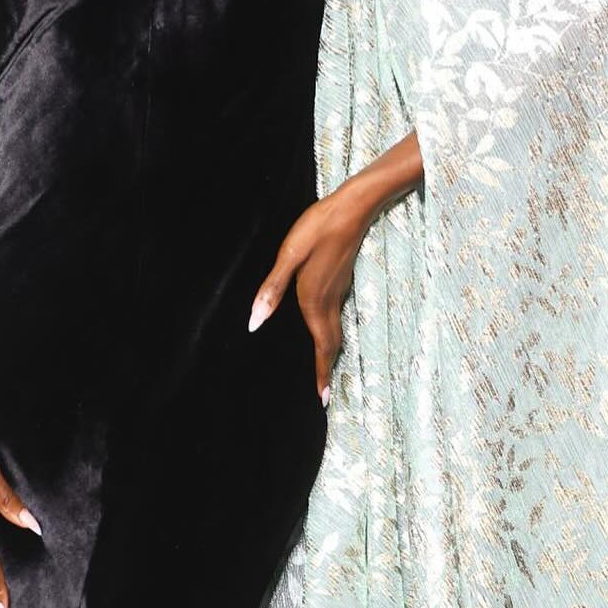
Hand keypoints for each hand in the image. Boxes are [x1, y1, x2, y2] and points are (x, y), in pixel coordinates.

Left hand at [248, 185, 371, 405]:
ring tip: (325, 370)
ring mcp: (339, 290)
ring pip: (336, 331)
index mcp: (314, 299)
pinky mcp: (342, 280)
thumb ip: (271, 290)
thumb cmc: (317, 228)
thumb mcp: (289, 256)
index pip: (320, 345)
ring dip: (331, 353)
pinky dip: (333, 334)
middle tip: (326, 394)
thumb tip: (255, 322)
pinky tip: (326, 330)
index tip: (324, 398)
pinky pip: (338, 317)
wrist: (352, 208)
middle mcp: (329, 300)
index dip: (321, 372)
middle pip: (331, 344)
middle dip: (328, 370)